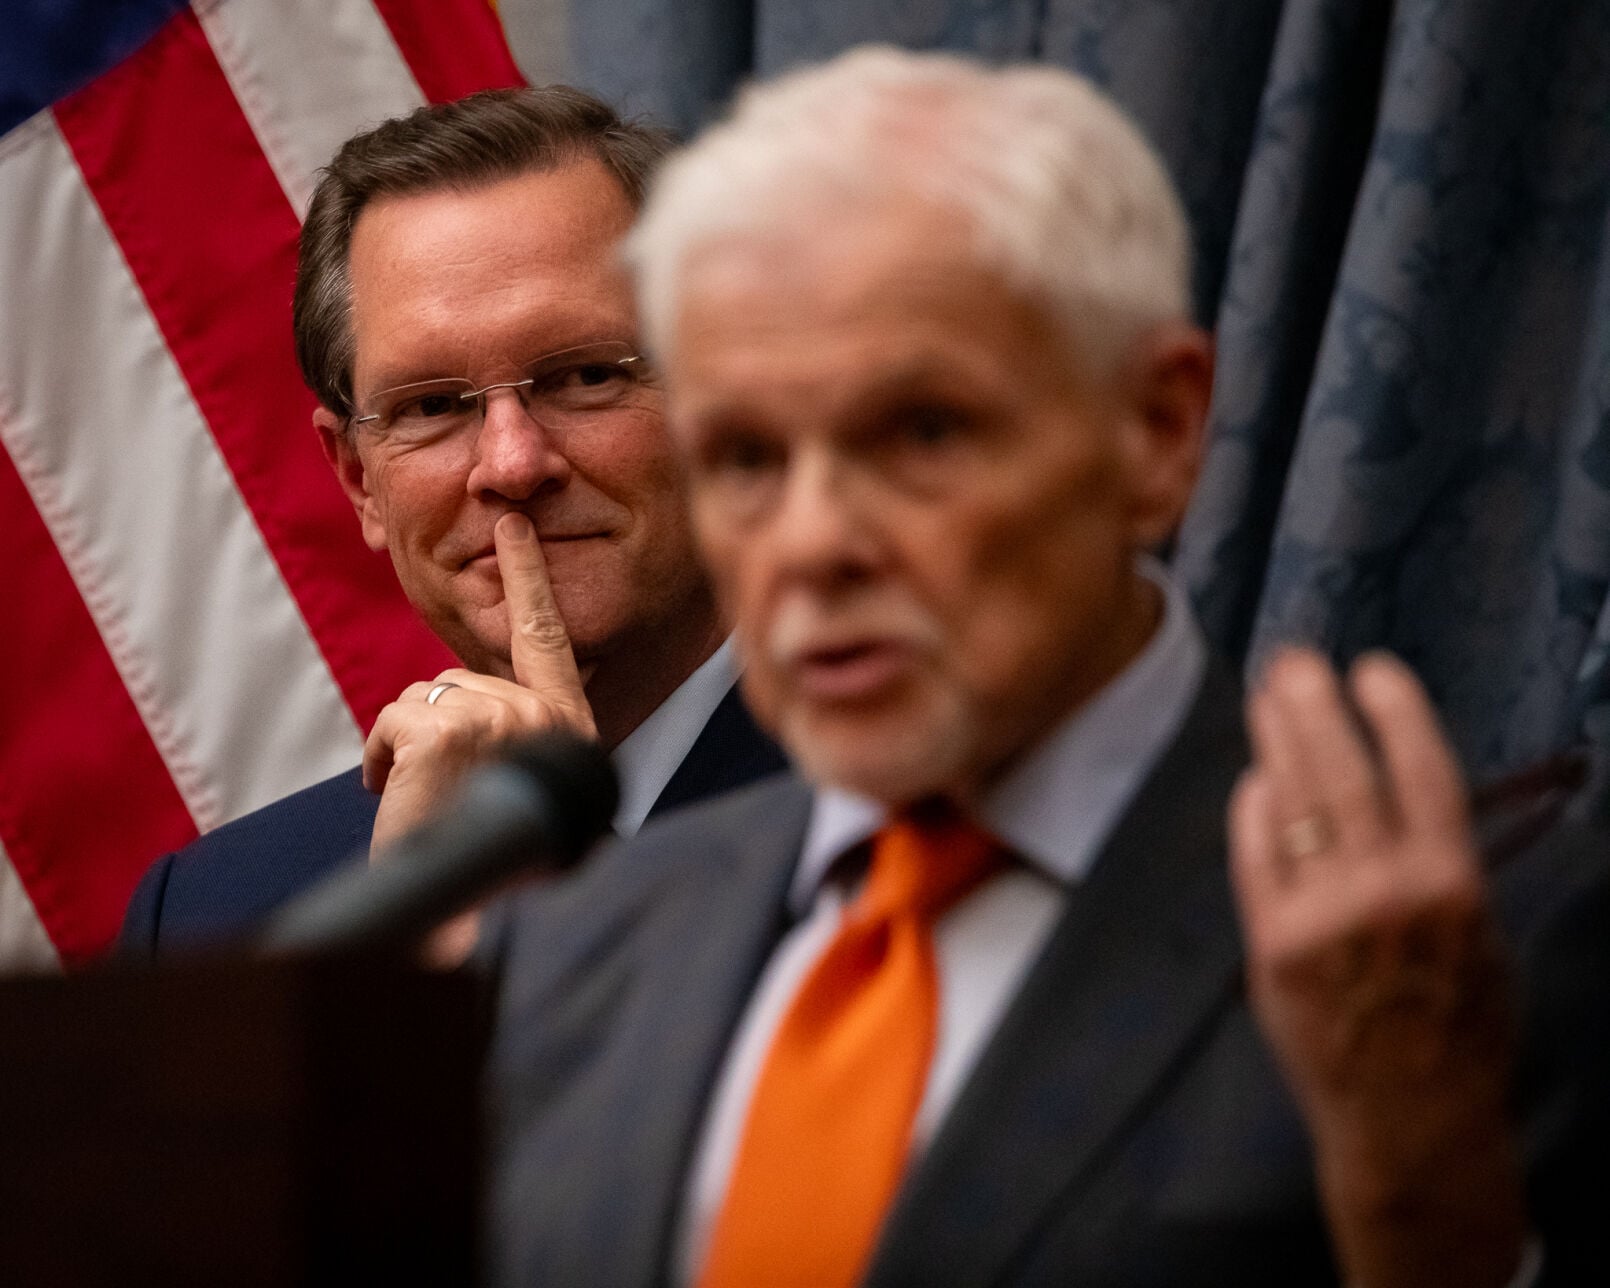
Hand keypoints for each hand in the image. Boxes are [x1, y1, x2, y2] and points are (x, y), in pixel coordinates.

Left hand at [364, 512, 598, 855]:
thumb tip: (461, 700)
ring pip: (422, 696)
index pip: (545, 635)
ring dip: (407, 745)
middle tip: (444, 788)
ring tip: (428, 798)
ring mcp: (500, 718)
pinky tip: (402, 796)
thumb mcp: (514, 780)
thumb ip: (510, 729)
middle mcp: (544, 714)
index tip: (513, 524)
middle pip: (459, 677)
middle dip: (433, 726)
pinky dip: (381, 757)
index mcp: (568, 723)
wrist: (462, 911)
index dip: (527, 575)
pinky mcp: (448, 729)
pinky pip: (393, 718)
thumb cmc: (484, 854)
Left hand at [1230, 647, 1524, 1287]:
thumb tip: (1394, 789)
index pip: (1420, 766)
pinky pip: (1255, 854)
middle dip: (1312, 703)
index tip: (1372, 667)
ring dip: (1274, 740)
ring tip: (1265, 699)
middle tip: (1291, 660)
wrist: (1410, 1118)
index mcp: (1452, 881)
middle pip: (1341, 768)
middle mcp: (1384, 889)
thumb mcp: (1480, 936)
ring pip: (1292, 802)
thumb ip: (1437, 863)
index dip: (1393, 706)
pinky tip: (1253, 780)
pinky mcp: (1270, 942)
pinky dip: (1252, 810)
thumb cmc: (1459, 1026)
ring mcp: (1320, 915)